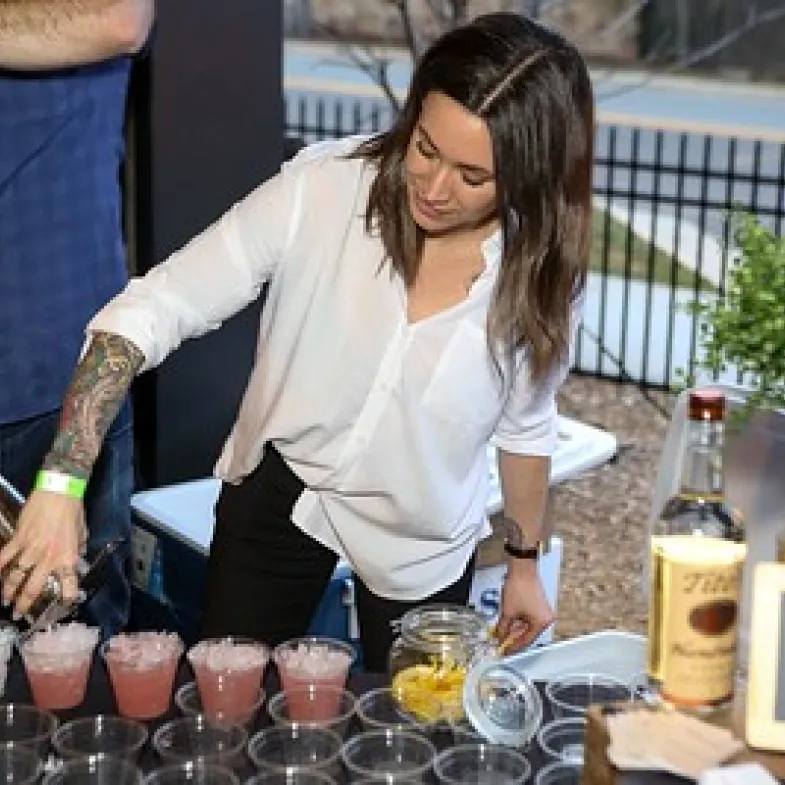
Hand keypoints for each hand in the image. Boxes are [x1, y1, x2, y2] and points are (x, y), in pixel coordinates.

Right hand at [0, 490, 86, 615]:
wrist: (58, 491)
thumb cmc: (73, 510)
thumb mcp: (82, 531)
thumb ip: (79, 547)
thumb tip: (77, 556)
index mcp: (68, 556)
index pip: (68, 583)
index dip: (67, 597)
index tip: (64, 605)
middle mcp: (48, 557)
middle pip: (34, 586)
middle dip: (25, 603)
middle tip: (19, 614)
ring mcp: (30, 549)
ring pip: (15, 576)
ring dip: (8, 591)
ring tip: (5, 601)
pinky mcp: (18, 538)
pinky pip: (4, 557)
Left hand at [496, 560, 554, 653]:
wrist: (522, 570)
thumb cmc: (518, 589)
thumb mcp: (508, 612)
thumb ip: (503, 629)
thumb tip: (499, 639)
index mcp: (541, 624)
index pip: (526, 641)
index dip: (513, 647)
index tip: (504, 651)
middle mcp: (546, 620)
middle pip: (527, 634)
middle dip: (513, 638)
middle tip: (501, 642)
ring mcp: (543, 612)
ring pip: (527, 626)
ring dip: (514, 629)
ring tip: (502, 633)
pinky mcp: (539, 606)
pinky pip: (528, 618)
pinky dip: (518, 621)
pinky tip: (508, 624)